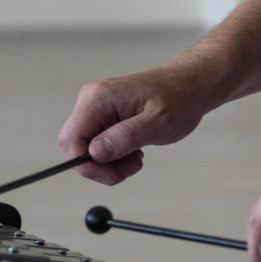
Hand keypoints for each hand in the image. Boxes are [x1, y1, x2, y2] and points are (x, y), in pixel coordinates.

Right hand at [57, 64, 210, 184]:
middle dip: (100, 167)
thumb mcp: (158, 122)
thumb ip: (126, 136)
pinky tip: (135, 150)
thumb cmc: (178, 98)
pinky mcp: (104, 118)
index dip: (86, 164)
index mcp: (99, 98)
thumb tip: (96, 152)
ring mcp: (96, 109)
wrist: (188, 86)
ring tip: (138, 157)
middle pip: (74, 146)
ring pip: (86, 150)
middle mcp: (91, 101)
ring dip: (110, 164)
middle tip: (130, 167)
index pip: (72, 139)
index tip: (113, 176)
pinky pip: (97, 146)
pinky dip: (114, 157)